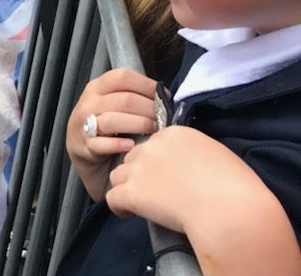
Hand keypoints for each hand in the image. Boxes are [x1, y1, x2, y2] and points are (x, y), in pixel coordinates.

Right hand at [66, 68, 156, 200]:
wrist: (81, 148)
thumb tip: (164, 96)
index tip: (163, 96)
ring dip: (139, 125)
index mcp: (97, 87)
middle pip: (124, 100)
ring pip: (113, 120)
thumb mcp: (111, 103)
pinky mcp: (85, 146)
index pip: (123, 77)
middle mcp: (89, 102)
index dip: (147, 85)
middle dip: (149, 109)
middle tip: (163, 118)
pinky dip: (119, 145)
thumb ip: (131, 96)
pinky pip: (102, 144)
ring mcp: (84, 124)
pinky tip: (132, 146)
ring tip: (153, 130)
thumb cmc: (105, 123)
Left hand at [106, 126, 266, 232]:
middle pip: (134, 158)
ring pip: (118, 175)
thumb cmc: (236, 187)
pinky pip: (112, 198)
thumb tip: (189, 168)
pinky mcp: (131, 192)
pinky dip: (119, 207)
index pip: (154, 144)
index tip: (168, 177)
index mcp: (175, 134)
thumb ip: (195, 155)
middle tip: (156, 192)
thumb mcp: (217, 157)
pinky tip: (129, 213)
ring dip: (127, 188)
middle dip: (141, 173)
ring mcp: (139, 169)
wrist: (229, 210)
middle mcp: (152, 147)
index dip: (158, 162)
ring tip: (141, 204)